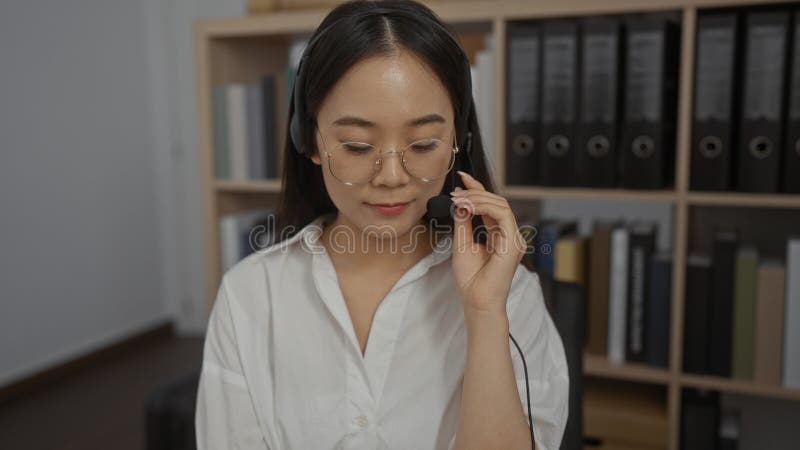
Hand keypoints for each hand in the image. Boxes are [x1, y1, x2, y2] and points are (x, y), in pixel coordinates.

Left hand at [450, 171, 526, 317]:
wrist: (477, 302)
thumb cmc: (471, 280)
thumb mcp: (462, 244)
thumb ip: (464, 222)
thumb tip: (461, 202)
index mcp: (498, 235)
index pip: (490, 206)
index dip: (478, 189)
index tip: (462, 178)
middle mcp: (509, 235)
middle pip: (497, 202)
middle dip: (476, 192)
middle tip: (456, 192)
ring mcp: (514, 239)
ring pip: (501, 205)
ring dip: (479, 199)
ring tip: (460, 200)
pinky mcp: (513, 244)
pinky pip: (503, 215)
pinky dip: (486, 208)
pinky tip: (470, 207)